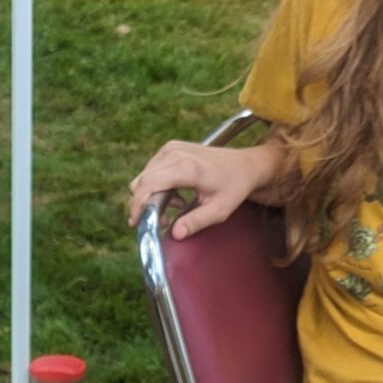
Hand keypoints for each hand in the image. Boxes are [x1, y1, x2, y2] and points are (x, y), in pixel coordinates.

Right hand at [126, 137, 275, 236]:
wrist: (246, 165)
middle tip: (166, 219)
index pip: (148, 185)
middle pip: (142, 182)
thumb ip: (197, 222)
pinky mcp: (171, 148)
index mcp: (187, 168)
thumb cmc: (234, 187)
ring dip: (153, 196)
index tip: (136, 223)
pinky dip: (158, 185)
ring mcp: (171, 148)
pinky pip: (151, 170)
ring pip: (144, 177)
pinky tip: (177, 193)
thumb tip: (176, 234)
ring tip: (177, 204)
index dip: (138, 206)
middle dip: (147, 205)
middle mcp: (175, 154)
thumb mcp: (220, 210)